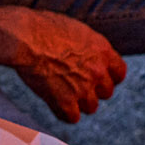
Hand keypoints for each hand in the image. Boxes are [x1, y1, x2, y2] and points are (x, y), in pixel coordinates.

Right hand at [11, 10, 126, 122]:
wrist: (25, 37)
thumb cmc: (43, 27)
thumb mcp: (76, 30)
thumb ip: (88, 47)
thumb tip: (87, 55)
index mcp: (103, 51)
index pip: (119, 73)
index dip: (109, 76)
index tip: (97, 77)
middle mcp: (98, 71)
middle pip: (106, 92)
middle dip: (93, 89)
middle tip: (76, 84)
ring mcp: (83, 88)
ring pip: (91, 107)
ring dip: (79, 102)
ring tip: (63, 93)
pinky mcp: (65, 102)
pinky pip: (71, 117)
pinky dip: (63, 112)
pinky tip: (53, 103)